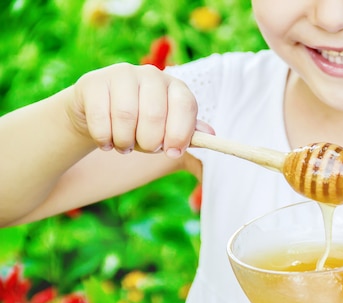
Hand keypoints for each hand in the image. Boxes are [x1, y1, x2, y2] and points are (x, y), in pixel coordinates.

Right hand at [68, 63, 202, 157]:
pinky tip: (106, 141)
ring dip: (125, 142)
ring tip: (124, 146)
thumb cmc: (142, 124)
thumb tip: (211, 135)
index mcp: (175, 87)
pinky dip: (104, 138)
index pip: (185, 105)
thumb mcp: (168, 129)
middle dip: (149, 142)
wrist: (100, 112)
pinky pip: (100, 118)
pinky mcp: (94, 82)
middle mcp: (151, 75)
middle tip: (142, 148)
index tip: (172, 152)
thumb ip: (188, 134)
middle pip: (155, 114)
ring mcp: (122, 74)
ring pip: (126, 117)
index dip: (180, 133)